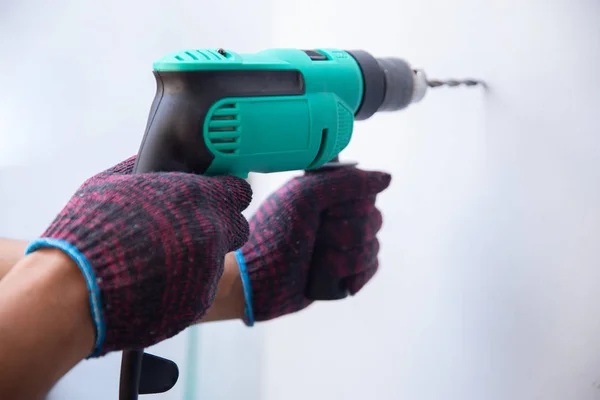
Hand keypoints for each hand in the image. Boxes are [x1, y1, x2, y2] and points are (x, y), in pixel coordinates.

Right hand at [25, 157, 251, 355]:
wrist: (76, 294)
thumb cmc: (88, 232)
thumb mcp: (112, 183)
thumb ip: (146, 170)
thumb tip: (155, 160)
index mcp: (196, 197)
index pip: (238, 190)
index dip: (226, 193)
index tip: (214, 196)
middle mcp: (212, 233)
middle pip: (238, 227)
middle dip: (222, 226)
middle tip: (190, 229)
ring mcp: (209, 271)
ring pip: (218, 260)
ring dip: (198, 258)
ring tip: (157, 261)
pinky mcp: (199, 303)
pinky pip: (201, 288)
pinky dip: (184, 285)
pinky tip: (153, 283)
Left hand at [237, 167, 390, 322]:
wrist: (256, 282)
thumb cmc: (274, 235)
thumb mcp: (305, 198)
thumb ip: (346, 182)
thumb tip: (388, 178)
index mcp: (327, 192)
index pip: (366, 191)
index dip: (349, 205)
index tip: (324, 212)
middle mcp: (338, 214)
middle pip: (373, 220)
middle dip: (342, 235)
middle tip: (314, 238)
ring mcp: (342, 243)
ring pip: (372, 247)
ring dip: (342, 259)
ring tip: (315, 262)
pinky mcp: (345, 270)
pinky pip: (371, 268)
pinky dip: (353, 276)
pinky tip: (332, 280)